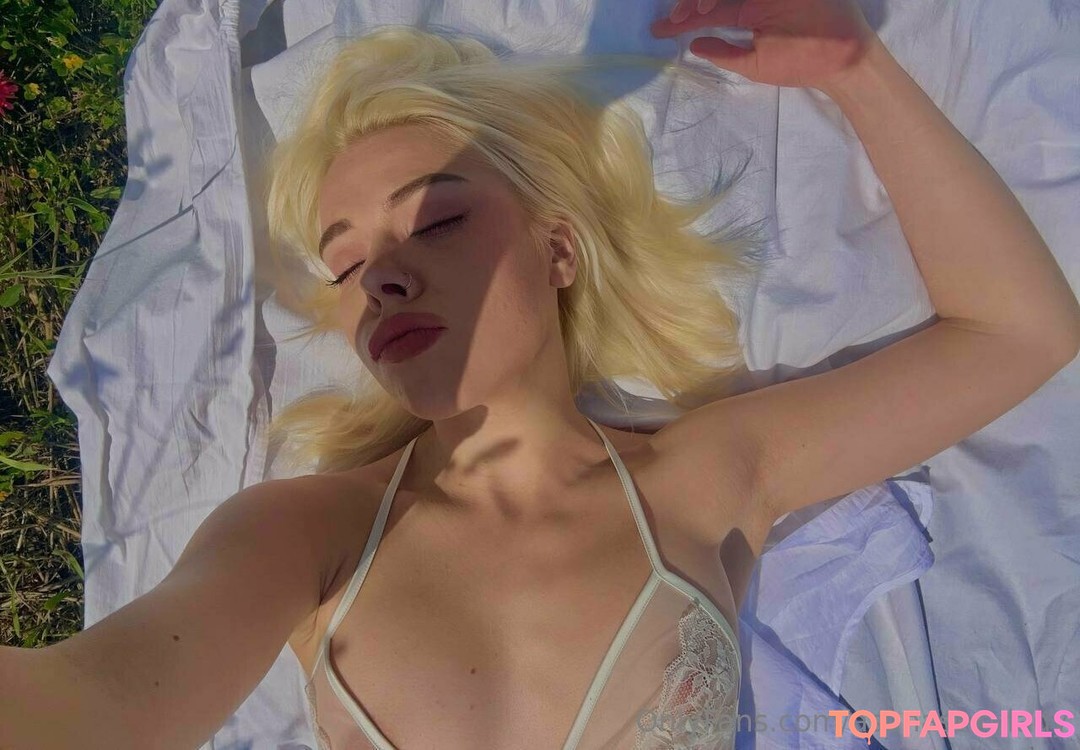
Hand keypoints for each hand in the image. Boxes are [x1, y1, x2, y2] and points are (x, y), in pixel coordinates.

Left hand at [650, 0, 878, 92]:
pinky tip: (711, 4)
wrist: (841, 58)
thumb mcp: (755, 65)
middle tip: (675, 20)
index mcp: (747, 12)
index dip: (681, 19)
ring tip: (693, 12)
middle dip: (688, 2)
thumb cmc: (801, 64)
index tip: (657, 30)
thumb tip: (694, 46)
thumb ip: (725, 54)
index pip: (708, 11)